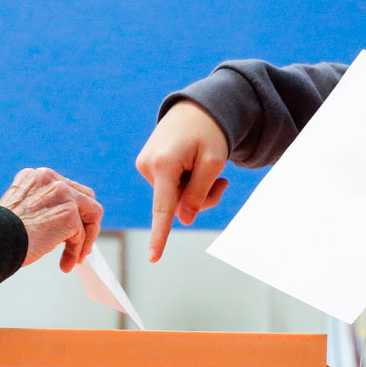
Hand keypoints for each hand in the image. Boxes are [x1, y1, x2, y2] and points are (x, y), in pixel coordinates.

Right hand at [0, 168, 103, 271]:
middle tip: (81, 244)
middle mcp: (51, 178)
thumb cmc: (0, 232)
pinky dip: (76, 251)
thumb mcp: (20, 209)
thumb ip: (42, 207)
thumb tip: (61, 225)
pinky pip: (81, 235)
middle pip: (85, 196)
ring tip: (75, 259)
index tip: (71, 229)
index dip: (73, 210)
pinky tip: (65, 263)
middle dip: (86, 222)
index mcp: (36, 176)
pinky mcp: (69, 213)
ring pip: (91, 214)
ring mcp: (62, 194)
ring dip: (85, 239)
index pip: (66, 188)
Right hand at [136, 100, 229, 261]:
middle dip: (199, 198)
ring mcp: (144, 165)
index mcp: (164, 164)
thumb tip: (184, 219)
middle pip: (176, 204)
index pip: (162, 207)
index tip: (154, 257)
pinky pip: (169, 188)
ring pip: (173, 197)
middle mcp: (148, 165)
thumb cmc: (209, 132)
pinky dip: (185, 182)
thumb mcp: (214, 163)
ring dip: (193, 189)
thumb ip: (199, 194)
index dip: (160, 235)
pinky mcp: (147, 165)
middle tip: (220, 181)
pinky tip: (190, 163)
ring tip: (202, 165)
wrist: (195, 109)